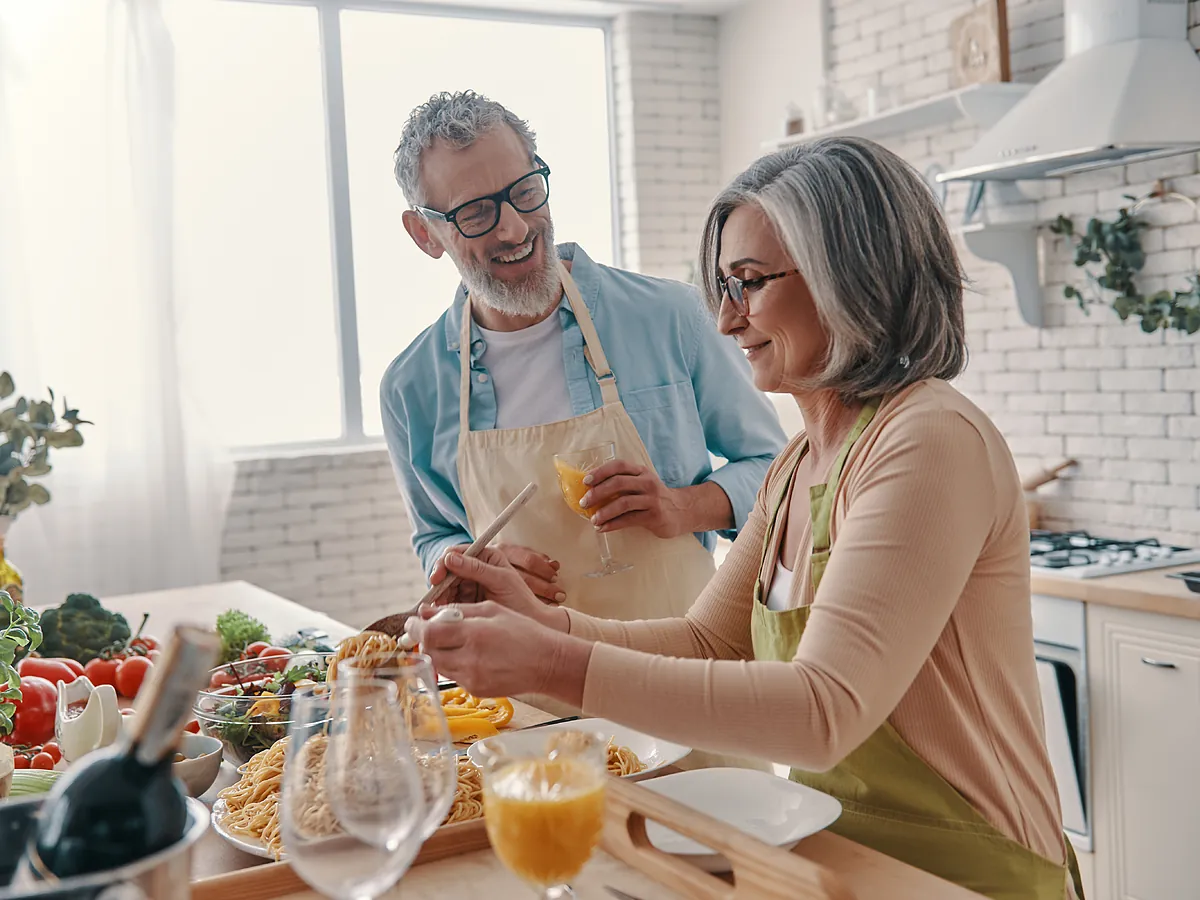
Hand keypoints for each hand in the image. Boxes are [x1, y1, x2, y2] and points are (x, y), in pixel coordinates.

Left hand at [410, 602, 588, 701]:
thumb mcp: (491, 610)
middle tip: (433, 630)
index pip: (429, 633)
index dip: (416, 627)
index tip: (414, 622)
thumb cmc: (523, 631)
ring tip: (458, 642)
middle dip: (426, 640)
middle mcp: (470, 659)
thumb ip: (456, 610)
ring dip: (440, 652)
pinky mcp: (476, 691)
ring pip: (439, 665)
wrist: (547, 663)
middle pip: (429, 652)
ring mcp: (472, 678)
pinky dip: (455, 664)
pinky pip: (454, 676)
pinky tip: (473, 656)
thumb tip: (426, 611)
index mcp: (474, 634)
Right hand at [430, 543, 564, 604]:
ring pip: (446, 586)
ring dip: (440, 596)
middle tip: (435, 598)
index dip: (444, 563)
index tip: (437, 577)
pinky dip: (444, 606)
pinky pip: (449, 600)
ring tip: (439, 608)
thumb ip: (477, 569)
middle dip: (440, 583)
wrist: (530, 623)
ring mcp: (469, 584)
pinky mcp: (466, 600)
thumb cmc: (521, 599)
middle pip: (448, 570)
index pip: (458, 552)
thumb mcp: (501, 580)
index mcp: (486, 556)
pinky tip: (443, 614)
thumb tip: (450, 557)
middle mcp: (475, 567)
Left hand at [580, 458, 685, 537]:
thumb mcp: (642, 484)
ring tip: (593, 520)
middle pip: (618, 483)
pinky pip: (629, 520)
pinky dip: (613, 524)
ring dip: (604, 512)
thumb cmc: (654, 497)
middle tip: (584, 502)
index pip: (619, 466)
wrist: (681, 511)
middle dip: (597, 493)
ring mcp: (652, 499)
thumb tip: (591, 492)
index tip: (586, 481)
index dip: (601, 472)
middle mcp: (647, 482)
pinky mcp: (654, 516)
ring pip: (623, 503)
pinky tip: (602, 528)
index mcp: (641, 471)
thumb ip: (623, 484)